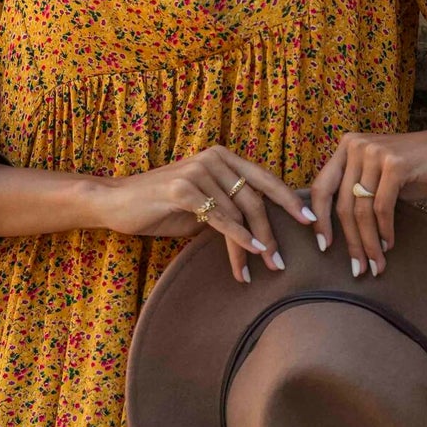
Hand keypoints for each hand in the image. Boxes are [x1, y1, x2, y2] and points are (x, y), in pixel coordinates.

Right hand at [93, 148, 316, 283]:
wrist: (117, 202)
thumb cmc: (160, 205)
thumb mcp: (201, 204)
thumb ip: (229, 207)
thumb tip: (261, 229)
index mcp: (222, 157)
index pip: (264, 179)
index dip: (288, 200)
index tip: (309, 222)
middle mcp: (213, 158)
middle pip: (255, 199)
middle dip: (272, 232)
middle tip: (281, 262)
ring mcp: (198, 171)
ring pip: (238, 213)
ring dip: (252, 245)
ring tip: (261, 269)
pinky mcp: (182, 188)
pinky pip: (219, 217)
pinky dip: (237, 238)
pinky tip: (249, 253)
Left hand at [309, 123, 426, 276]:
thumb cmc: (421, 166)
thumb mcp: (381, 176)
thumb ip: (359, 191)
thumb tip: (340, 231)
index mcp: (347, 147)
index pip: (321, 188)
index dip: (319, 220)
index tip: (322, 247)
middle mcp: (356, 146)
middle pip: (343, 205)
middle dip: (350, 242)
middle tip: (357, 267)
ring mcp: (375, 153)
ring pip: (362, 210)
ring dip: (369, 243)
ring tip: (375, 265)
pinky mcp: (395, 164)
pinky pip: (382, 207)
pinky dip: (385, 231)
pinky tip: (389, 245)